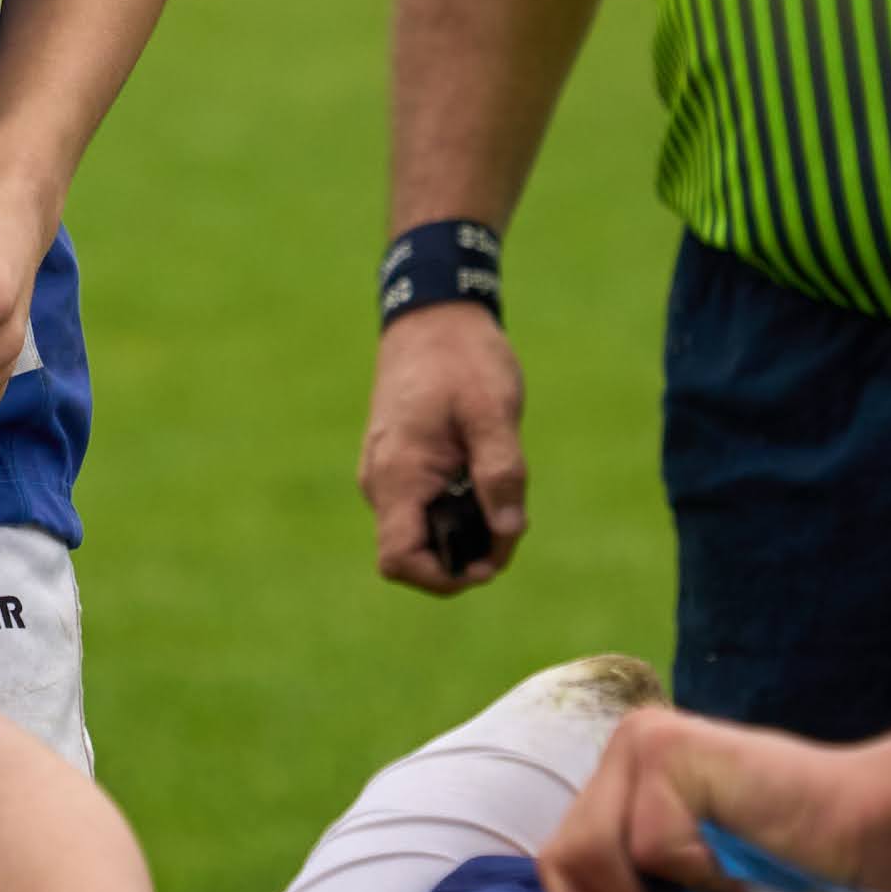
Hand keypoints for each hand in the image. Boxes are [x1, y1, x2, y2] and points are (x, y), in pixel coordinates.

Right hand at [360, 304, 528, 593]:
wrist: (433, 314)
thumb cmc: (462, 358)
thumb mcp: (493, 412)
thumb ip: (501, 473)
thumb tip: (508, 531)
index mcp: (398, 473)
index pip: (400, 560)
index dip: (444, 577)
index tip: (488, 561)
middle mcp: (382, 480)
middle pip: (412, 554)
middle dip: (462, 557)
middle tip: (508, 526)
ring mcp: (386, 472)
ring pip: (419, 531)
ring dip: (461, 531)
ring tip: (499, 494)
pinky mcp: (398, 463)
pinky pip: (422, 507)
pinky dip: (454, 508)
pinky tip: (482, 476)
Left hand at [539, 705, 890, 891]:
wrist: (867, 825)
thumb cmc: (789, 856)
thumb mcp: (690, 865)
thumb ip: (637, 871)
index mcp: (628, 767)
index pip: (560, 848)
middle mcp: (628, 741)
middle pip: (568, 851)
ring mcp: (645, 740)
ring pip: (598, 851)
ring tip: (714, 884)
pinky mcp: (670, 753)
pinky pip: (651, 848)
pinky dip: (698, 875)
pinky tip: (737, 862)